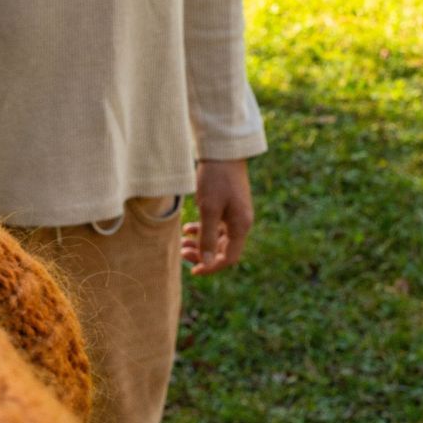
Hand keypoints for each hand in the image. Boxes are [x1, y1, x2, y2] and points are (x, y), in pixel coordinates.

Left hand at [181, 159, 253, 275]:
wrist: (222, 151)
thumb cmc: (216, 179)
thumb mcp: (209, 209)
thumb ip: (207, 236)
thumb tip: (206, 262)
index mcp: (241, 226)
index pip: (228, 258)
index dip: (211, 267)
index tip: (193, 271)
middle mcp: (241, 223)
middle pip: (222, 250)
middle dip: (202, 254)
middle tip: (182, 252)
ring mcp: (235, 215)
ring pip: (217, 239)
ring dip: (200, 243)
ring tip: (182, 243)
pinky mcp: (228, 207)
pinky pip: (216, 227)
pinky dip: (202, 230)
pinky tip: (187, 228)